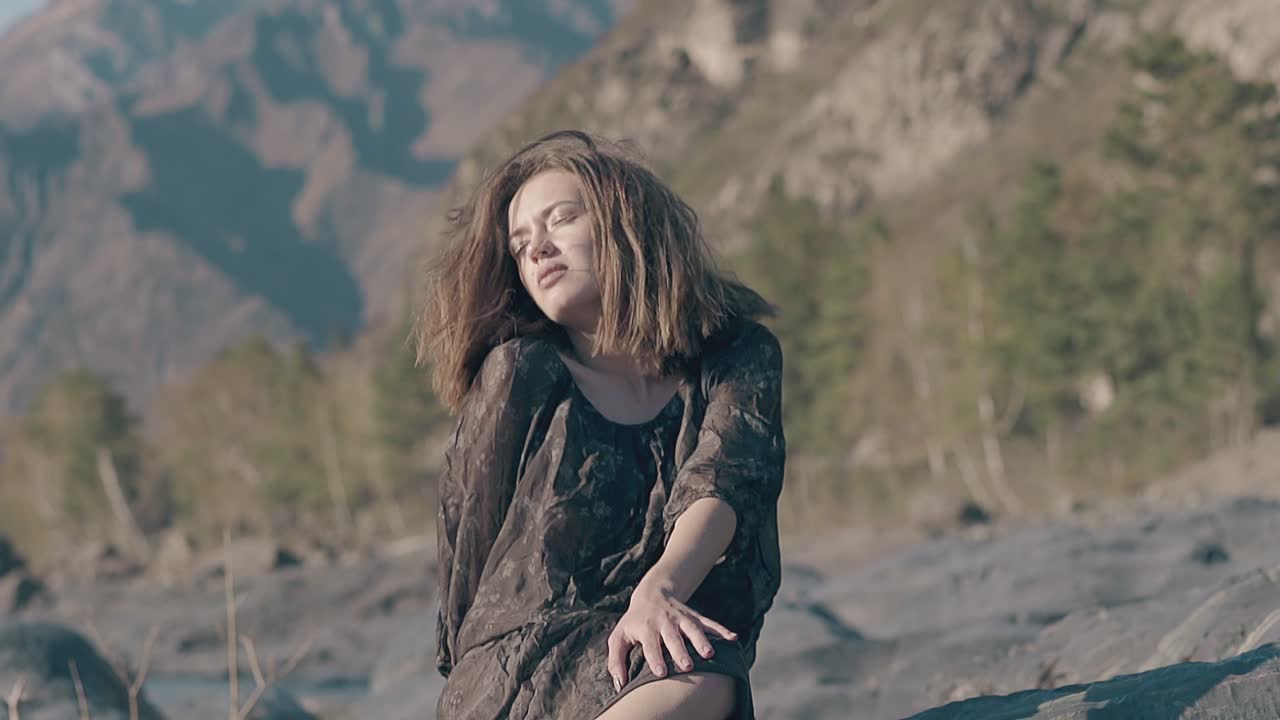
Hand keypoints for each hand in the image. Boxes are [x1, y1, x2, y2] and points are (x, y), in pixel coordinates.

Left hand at [606, 580, 737, 691]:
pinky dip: (721, 630)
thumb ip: (616, 661)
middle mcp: (664, 622)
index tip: (660, 672)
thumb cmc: (634, 622)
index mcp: (646, 628)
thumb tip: (619, 685)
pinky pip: (709, 622)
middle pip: (673, 637)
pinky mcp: (694, 616)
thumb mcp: (619, 637)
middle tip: (687, 666)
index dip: (655, 657)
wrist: (652, 593)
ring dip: (701, 640)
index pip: (650, 644)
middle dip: (680, 651)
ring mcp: (681, 618)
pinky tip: (733, 638)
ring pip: (692, 628)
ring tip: (710, 654)